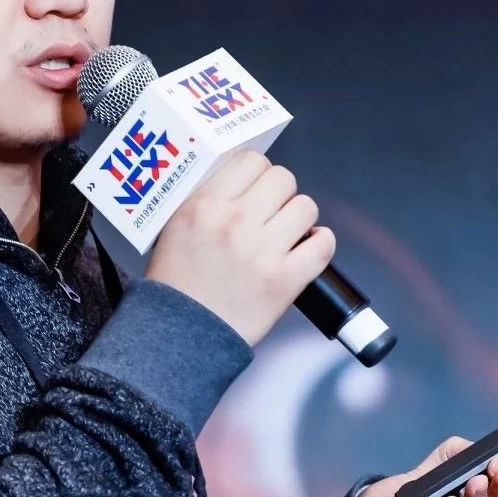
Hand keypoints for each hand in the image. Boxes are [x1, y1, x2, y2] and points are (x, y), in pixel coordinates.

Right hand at [145, 149, 335, 345]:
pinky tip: (307, 248)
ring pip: (306, 206)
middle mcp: (235, 221)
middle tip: (271, 210)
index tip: (256, 186)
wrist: (180, 336)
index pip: (251, 160)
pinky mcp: (285, 280)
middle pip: (283, 178)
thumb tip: (241, 177)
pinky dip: (320, 244)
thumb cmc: (176, 283)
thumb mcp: (173, 226)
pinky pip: (323, 245)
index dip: (258, 171)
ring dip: (299, 218)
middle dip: (280, 193)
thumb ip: (205, 198)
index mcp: (205, 204)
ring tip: (286, 232)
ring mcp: (262, 251)